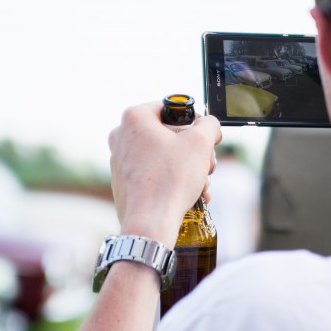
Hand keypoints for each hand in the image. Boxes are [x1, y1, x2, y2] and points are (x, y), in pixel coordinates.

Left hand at [108, 101, 221, 247]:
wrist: (149, 223)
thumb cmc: (170, 181)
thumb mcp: (200, 143)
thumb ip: (209, 125)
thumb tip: (209, 125)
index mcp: (134, 118)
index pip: (171, 107)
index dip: (194, 121)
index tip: (205, 136)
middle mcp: (122, 136)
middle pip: (168, 133)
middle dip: (193, 149)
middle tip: (207, 163)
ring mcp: (120, 160)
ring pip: (163, 154)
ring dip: (187, 166)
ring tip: (201, 182)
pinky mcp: (124, 181)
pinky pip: (154, 172)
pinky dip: (173, 179)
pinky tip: (190, 193)